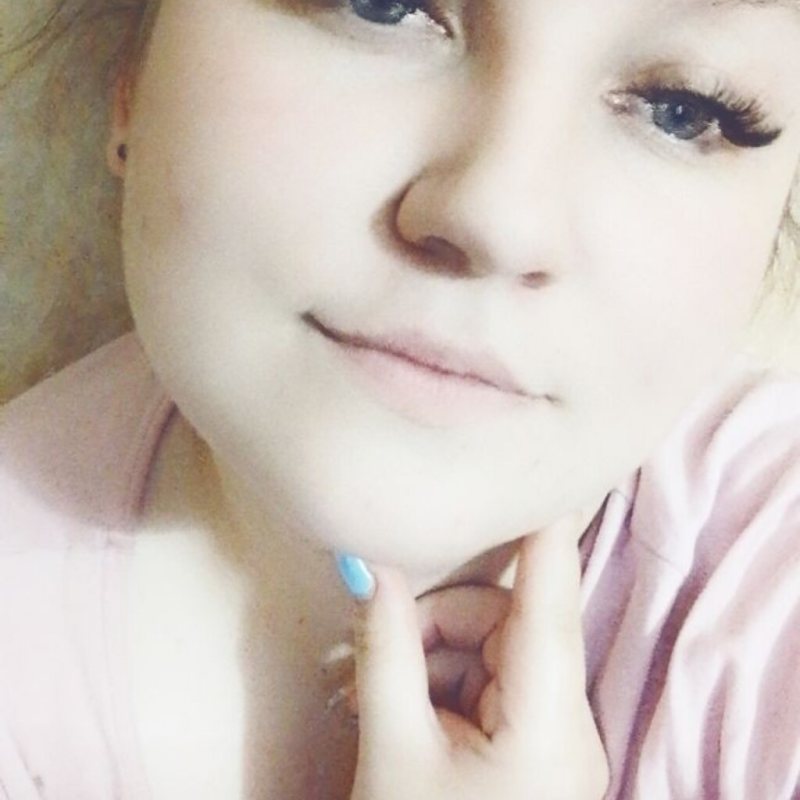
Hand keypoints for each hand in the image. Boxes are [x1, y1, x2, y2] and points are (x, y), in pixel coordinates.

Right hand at [348, 514, 608, 799]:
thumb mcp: (391, 750)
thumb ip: (384, 648)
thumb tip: (367, 564)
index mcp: (552, 734)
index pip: (553, 605)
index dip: (547, 534)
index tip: (545, 477)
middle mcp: (573, 731)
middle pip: (509, 622)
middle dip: (439, 622)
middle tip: (381, 651)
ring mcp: (559, 740)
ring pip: (495, 646)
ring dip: (435, 653)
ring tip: (378, 698)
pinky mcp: (540, 747)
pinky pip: (493, 679)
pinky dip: (446, 680)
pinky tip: (407, 712)